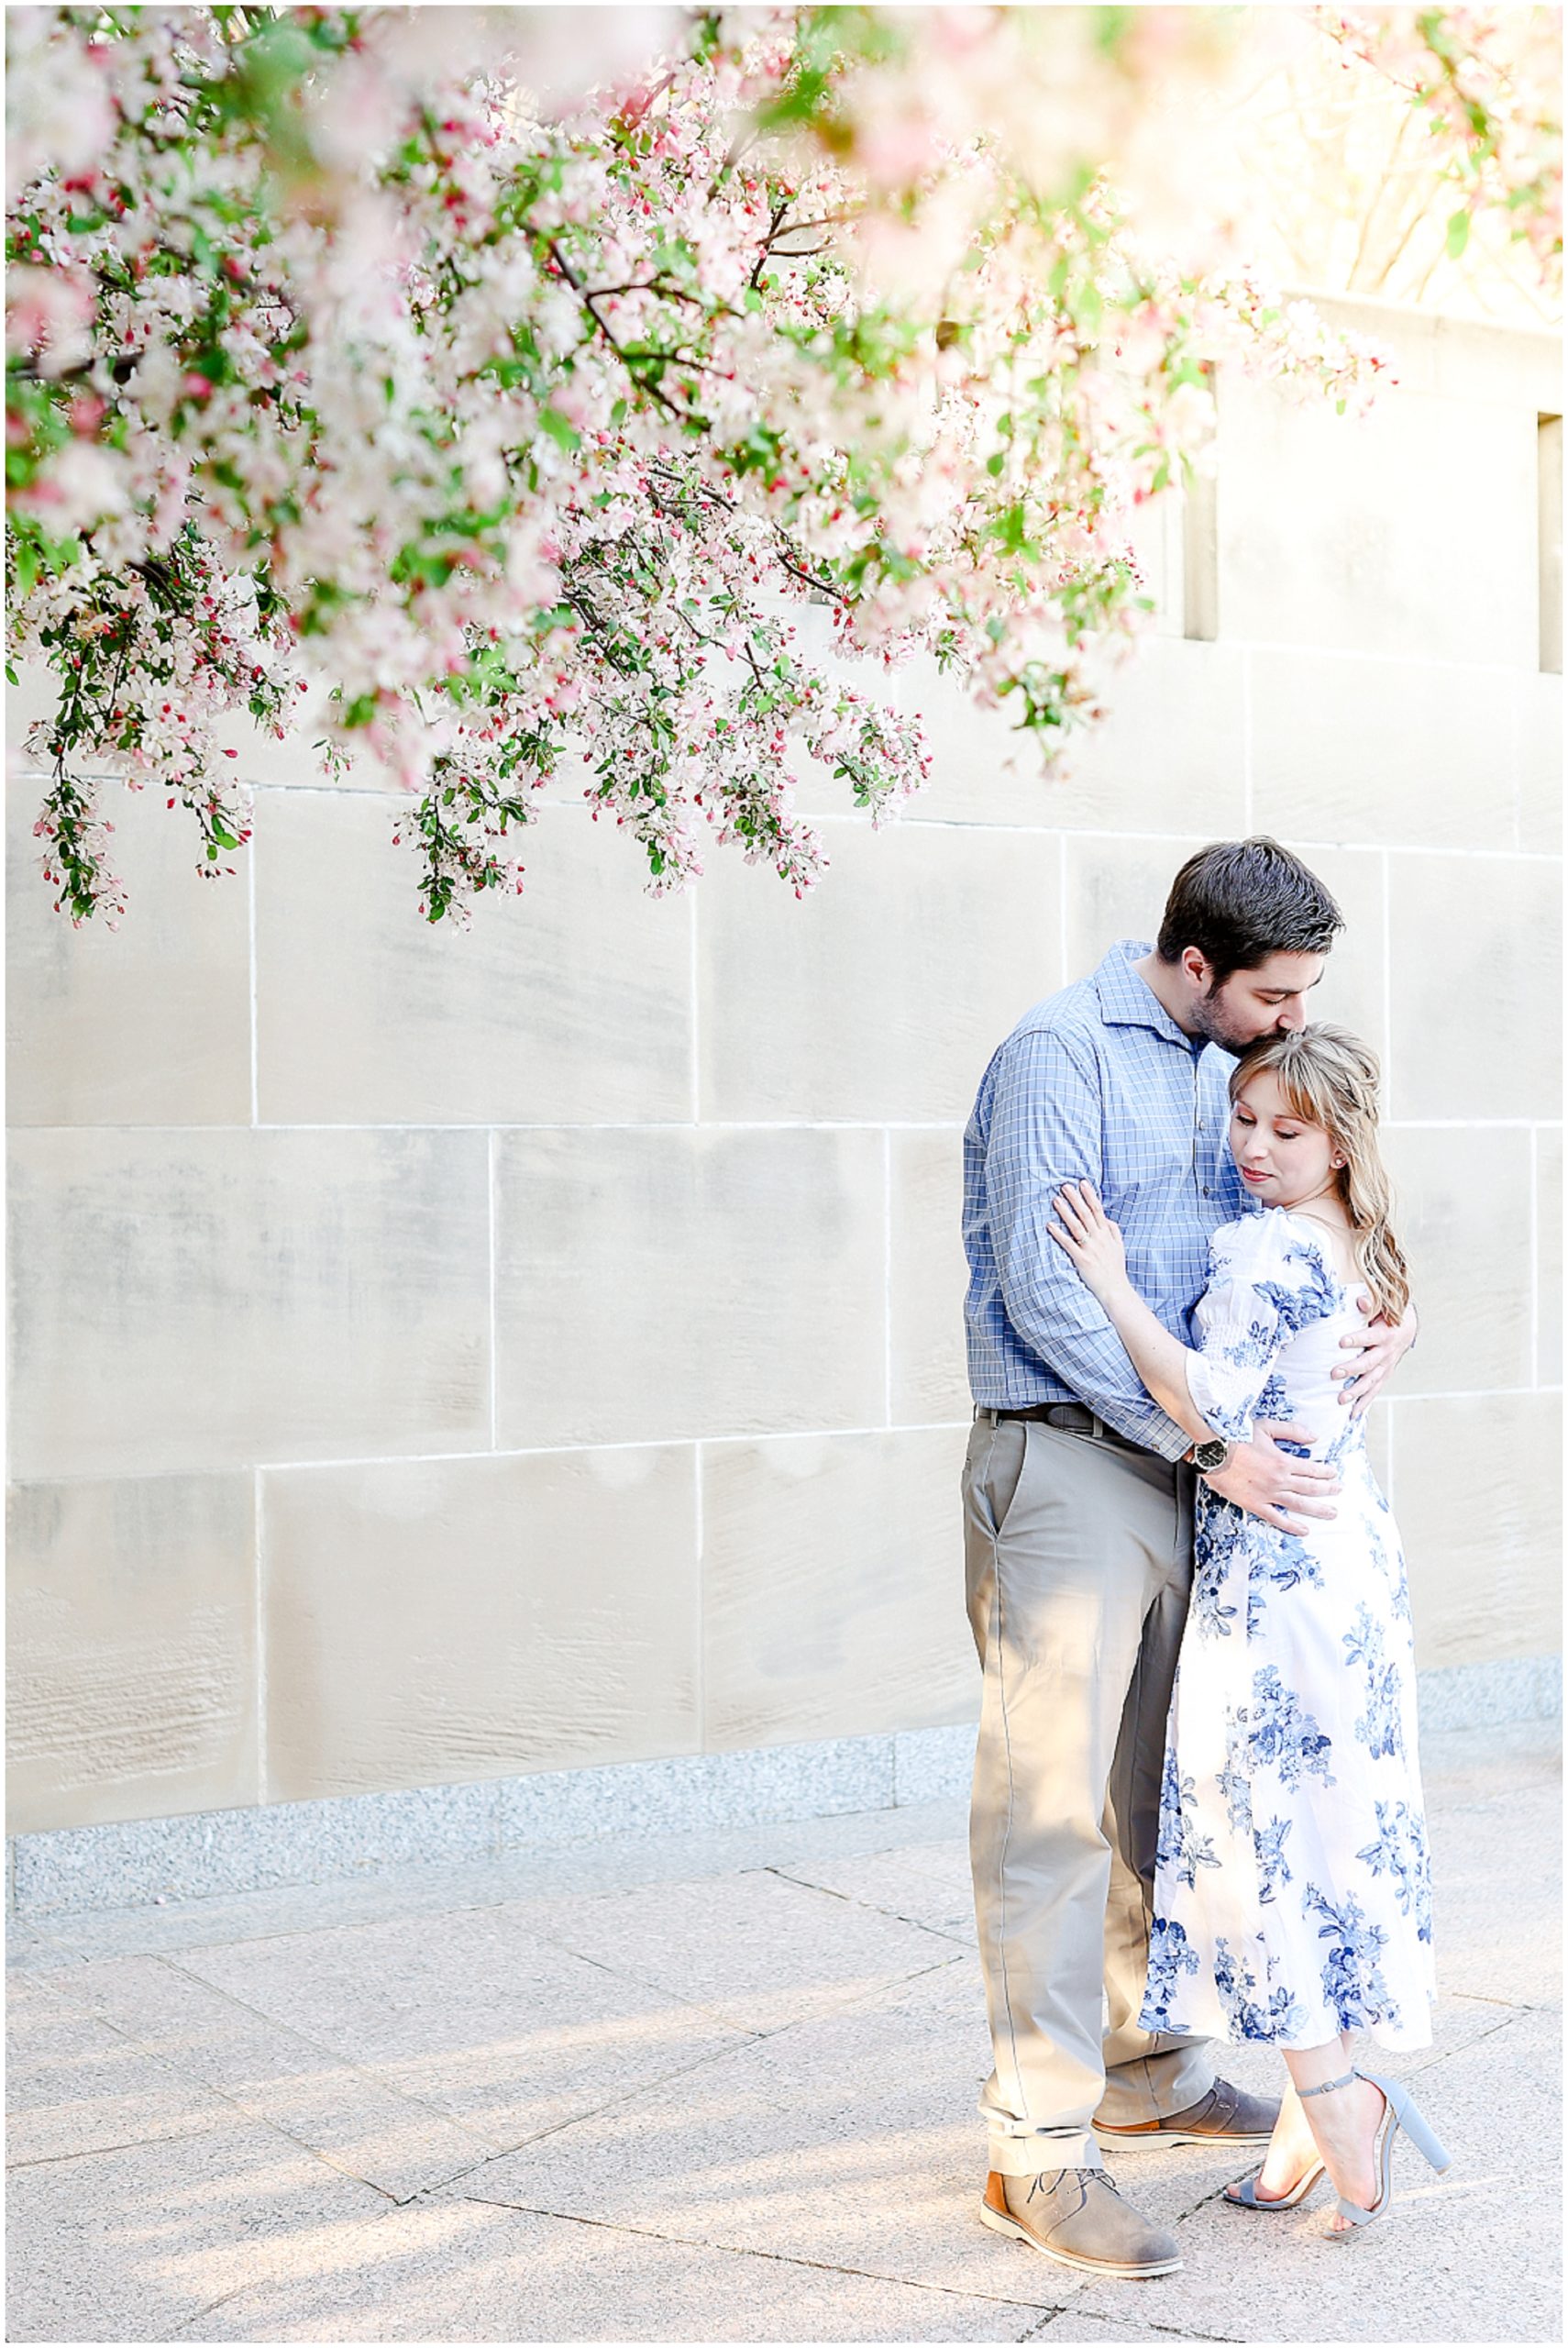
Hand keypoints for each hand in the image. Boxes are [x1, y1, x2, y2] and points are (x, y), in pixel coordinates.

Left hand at [1048, 1179, 1128, 1302]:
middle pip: (1086, 1214)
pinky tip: (1050, 1225)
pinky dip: (1059, 1234)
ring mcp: (1090, 1249)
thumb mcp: (1119, 1248)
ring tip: (1056, 1200)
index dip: (1090, 1196)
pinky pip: (1069, 1244)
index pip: (1098, 1210)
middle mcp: (1099, 1239)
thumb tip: (1106, 1218)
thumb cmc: (1115, 1270)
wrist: (1116, 1290)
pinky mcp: (1082, 1260)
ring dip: (1066, 1212)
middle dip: (1076, 1199)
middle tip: (1065, 1186)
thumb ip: (1114, 1231)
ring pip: (1077, 1226)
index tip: (1083, 1183)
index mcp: (1107, 1235)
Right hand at [1202, 1421, 1340, 1536]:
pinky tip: (1304, 1530)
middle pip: (1310, 1488)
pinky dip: (1291, 1525)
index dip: (1326, 1472)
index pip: (1312, 1469)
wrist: (1211, 1452)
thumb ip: (1292, 1431)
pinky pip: (1276, 1519)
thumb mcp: (1266, 1427)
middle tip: (1339, 1491)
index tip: (1334, 1474)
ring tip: (1332, 1513)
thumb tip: (1314, 1437)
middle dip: (1328, 1490)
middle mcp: (1279, 1480)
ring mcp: (1267, 1494)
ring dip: (1318, 1509)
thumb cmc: (1235, 1436)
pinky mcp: (1254, 1504)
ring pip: (1299, 1505)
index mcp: (1283, 1461)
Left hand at [1332, 1298, 1417, 1418]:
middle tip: (1334, 1373)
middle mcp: (1387, 1352)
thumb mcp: (1383, 1305)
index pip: (1371, 1336)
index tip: (1341, 1341)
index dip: (1358, 1339)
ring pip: (1372, 1381)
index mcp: (1386, 1333)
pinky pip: (1375, 1391)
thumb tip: (1360, 1301)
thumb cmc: (1388, 1313)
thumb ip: (1371, 1304)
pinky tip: (1352, 1414)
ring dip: (1356, 1391)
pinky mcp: (1384, 1375)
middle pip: (1369, 1363)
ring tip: (1340, 1400)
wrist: (1406, 1327)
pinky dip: (1364, 1403)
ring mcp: (1386, 1366)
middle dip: (1352, 1369)